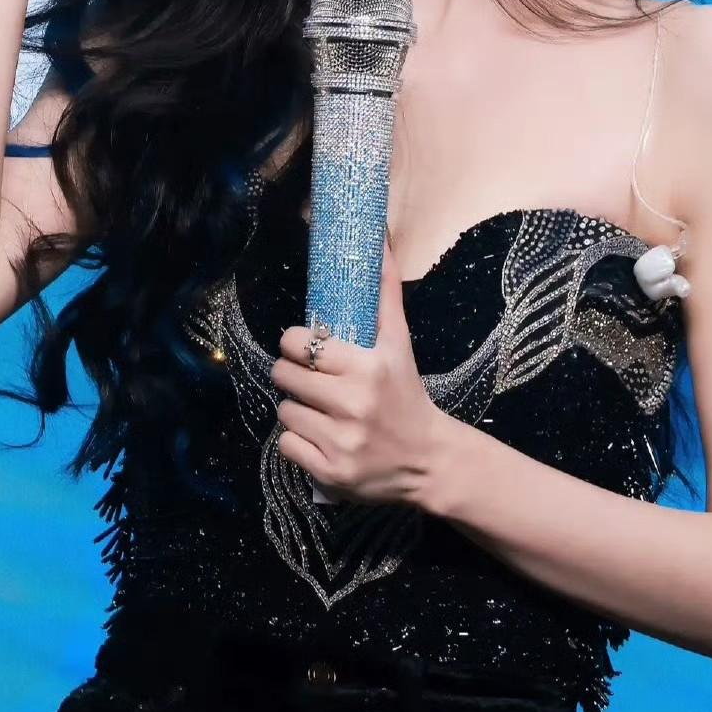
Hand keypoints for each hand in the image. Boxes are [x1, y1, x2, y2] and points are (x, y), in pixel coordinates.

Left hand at [272, 238, 444, 507]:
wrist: (428, 460)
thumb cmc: (407, 394)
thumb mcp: (400, 343)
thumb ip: (386, 292)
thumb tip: (379, 238)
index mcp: (369, 368)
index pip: (299, 344)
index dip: (296, 344)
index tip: (307, 348)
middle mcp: (354, 405)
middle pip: (285, 377)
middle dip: (293, 376)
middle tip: (311, 380)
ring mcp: (341, 442)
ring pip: (284, 412)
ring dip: (296, 410)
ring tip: (320, 411)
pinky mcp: (330, 472)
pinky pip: (286, 446)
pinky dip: (298, 442)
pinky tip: (321, 437)